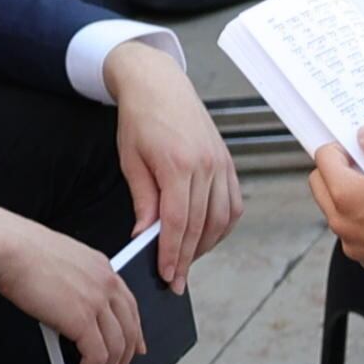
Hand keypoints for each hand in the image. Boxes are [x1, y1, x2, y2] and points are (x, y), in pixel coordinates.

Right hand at [0, 204, 145, 363]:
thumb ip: (76, 282)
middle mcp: (107, 284)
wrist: (7, 246)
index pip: (129, 307)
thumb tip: (72, 309)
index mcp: (103, 268)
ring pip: (116, 349)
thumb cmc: (20, 250)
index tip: (136, 350)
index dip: (135, 333)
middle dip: (125, 362)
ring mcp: (98, 302)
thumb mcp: (61, 262)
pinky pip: (97, 357)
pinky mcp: (83, 319)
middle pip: (129, 331)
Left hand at [106, 42, 238, 266]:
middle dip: (188, 258)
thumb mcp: (131, 161)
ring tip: (189, 259)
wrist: (159, 84)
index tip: (167, 274)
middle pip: (201, 226)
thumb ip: (143, 201)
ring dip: (207, 245)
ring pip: (221, 219)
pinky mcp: (228, 163)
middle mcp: (206, 166)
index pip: (179, 222)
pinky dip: (222, 226)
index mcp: (178, 164)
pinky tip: (207, 236)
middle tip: (177, 280)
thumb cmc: (140, 118)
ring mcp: (221, 165)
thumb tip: (147, 237)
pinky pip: (232, 205)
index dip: (173, 253)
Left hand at [308, 128, 363, 279]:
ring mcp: (353, 244)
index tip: (359, 147)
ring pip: (336, 211)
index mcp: (346, 194)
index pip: (323, 157)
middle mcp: (341, 223)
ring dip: (349, 197)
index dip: (341, 146)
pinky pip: (355, 233)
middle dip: (336, 171)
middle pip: (320, 185)